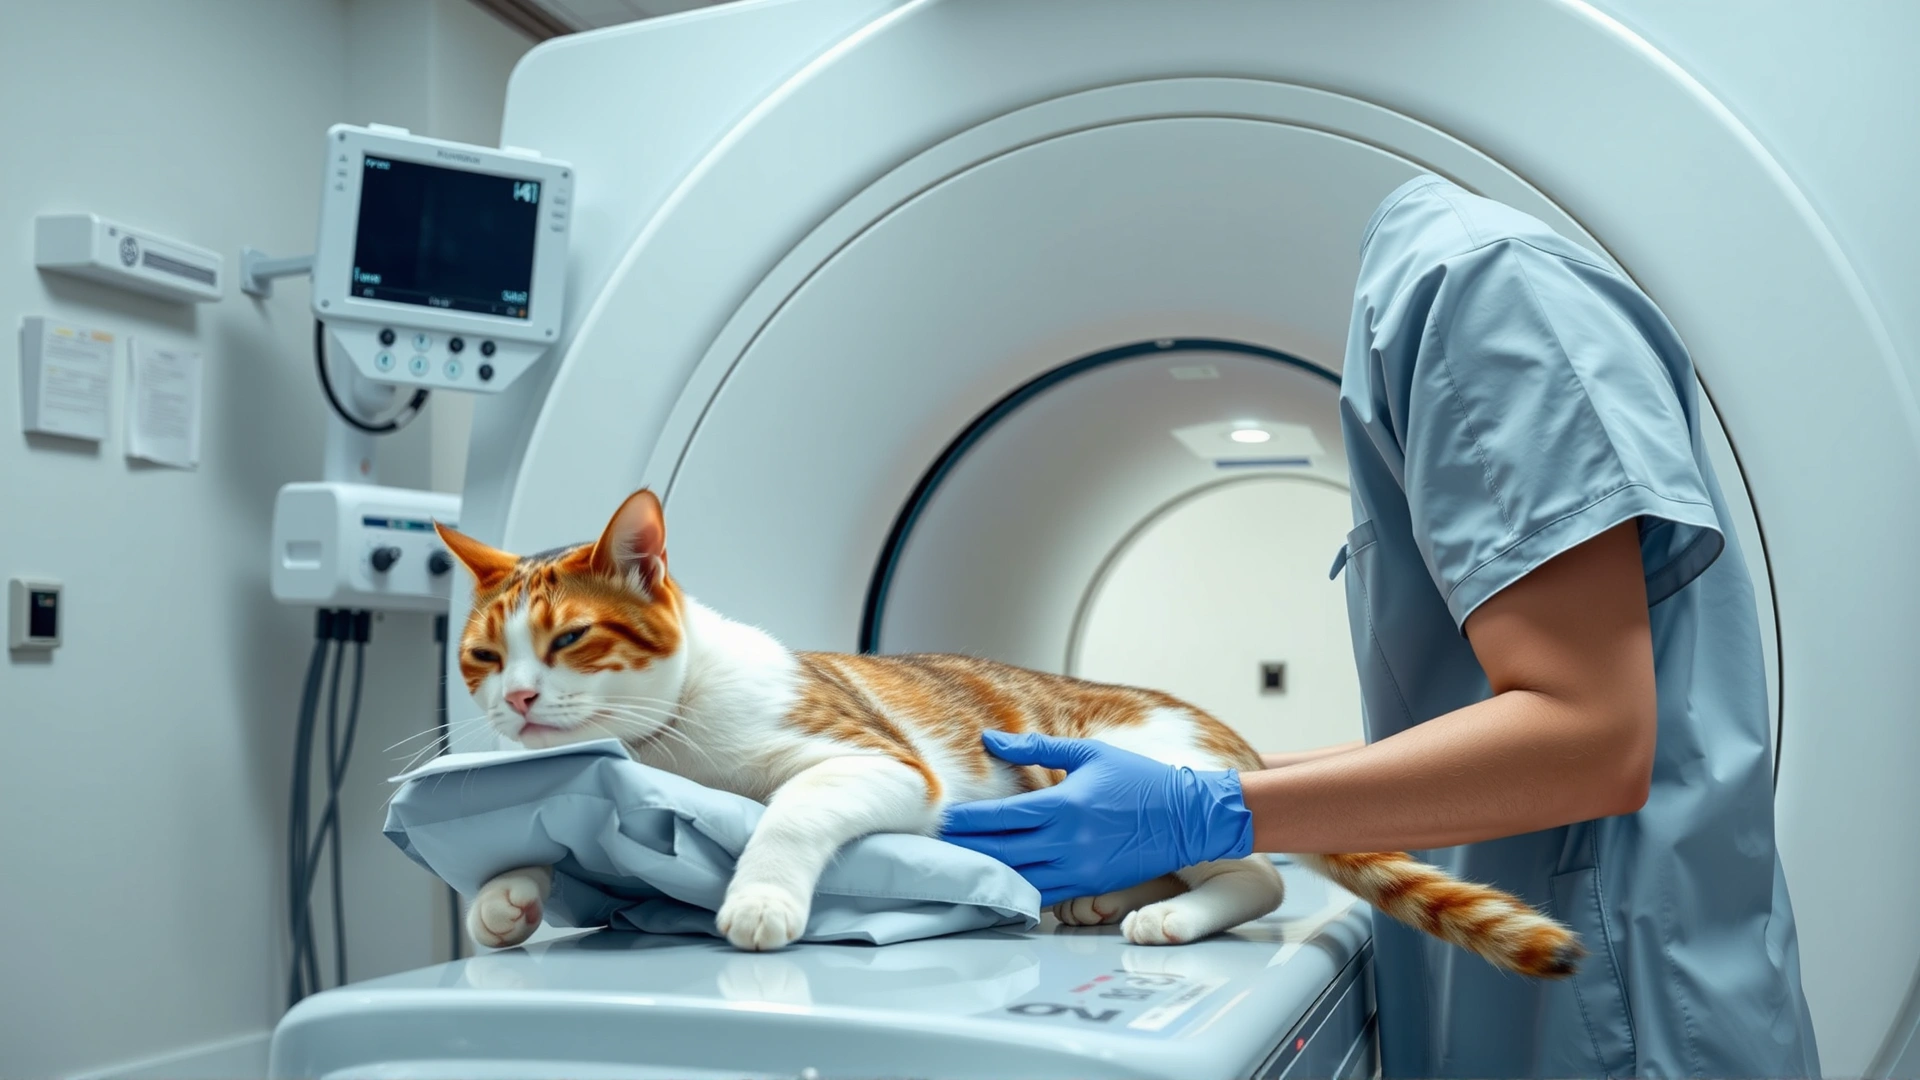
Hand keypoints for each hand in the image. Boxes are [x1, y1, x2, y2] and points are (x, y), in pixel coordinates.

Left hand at [939, 731, 1252, 905]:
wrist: (1188, 817)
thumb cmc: (1140, 779)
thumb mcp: (1089, 753)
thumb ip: (1035, 748)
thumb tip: (990, 739)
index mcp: (1064, 805)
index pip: (1000, 818)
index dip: (967, 822)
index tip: (942, 820)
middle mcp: (1068, 841)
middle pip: (1002, 851)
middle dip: (967, 850)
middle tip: (936, 848)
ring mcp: (1080, 868)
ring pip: (1019, 879)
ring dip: (987, 874)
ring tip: (959, 869)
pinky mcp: (1091, 886)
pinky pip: (1045, 895)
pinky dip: (1018, 891)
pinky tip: (998, 887)